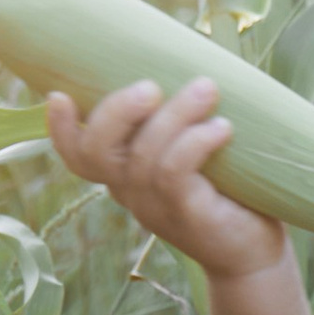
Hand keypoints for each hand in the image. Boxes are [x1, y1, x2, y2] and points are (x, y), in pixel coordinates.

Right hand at [45, 76, 286, 279]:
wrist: (255, 256)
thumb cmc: (229, 194)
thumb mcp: (197, 154)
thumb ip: (180, 121)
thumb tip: (192, 58)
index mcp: (124, 175)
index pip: (78, 157)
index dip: (60, 129)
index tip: (59, 95)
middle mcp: (131, 193)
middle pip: (96, 152)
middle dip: (117, 110)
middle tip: (151, 86)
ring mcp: (155, 208)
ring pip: (143, 156)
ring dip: (174, 115)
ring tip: (206, 89)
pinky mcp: (186, 217)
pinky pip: (174, 173)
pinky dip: (195, 142)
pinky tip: (223, 128)